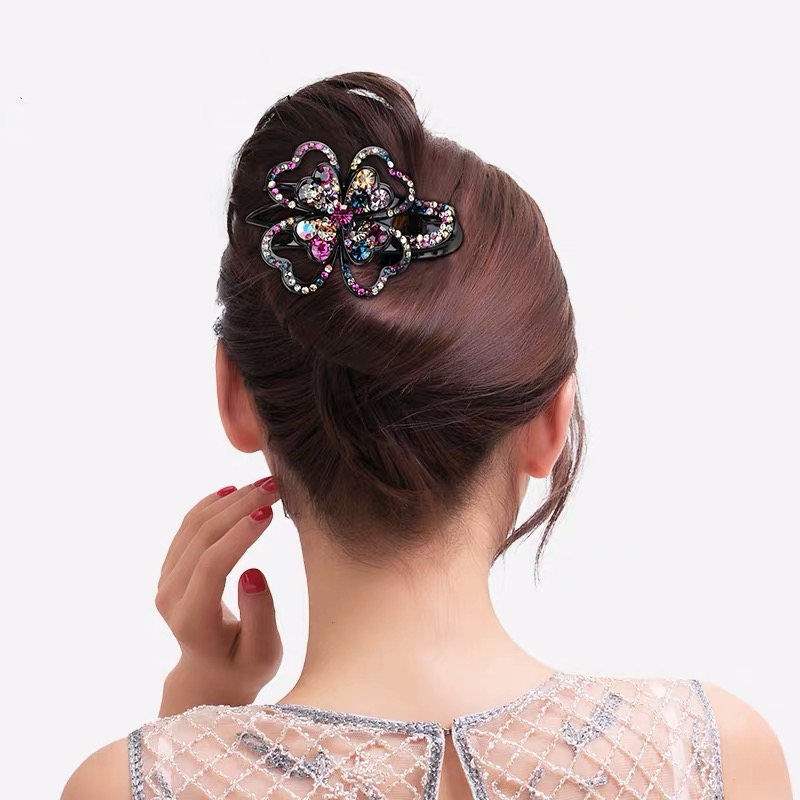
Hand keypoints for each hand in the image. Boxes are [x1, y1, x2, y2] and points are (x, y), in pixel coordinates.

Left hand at [155, 477, 281, 715]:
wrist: (210, 675)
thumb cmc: (245, 666)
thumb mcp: (264, 653)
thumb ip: (260, 616)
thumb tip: (252, 572)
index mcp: (191, 621)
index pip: (212, 566)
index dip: (240, 534)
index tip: (270, 511)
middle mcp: (170, 597)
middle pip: (202, 538)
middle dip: (240, 506)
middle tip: (275, 486)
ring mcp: (165, 580)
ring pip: (193, 526)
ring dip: (230, 500)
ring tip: (264, 484)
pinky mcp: (170, 569)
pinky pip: (188, 527)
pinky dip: (212, 505)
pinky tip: (234, 490)